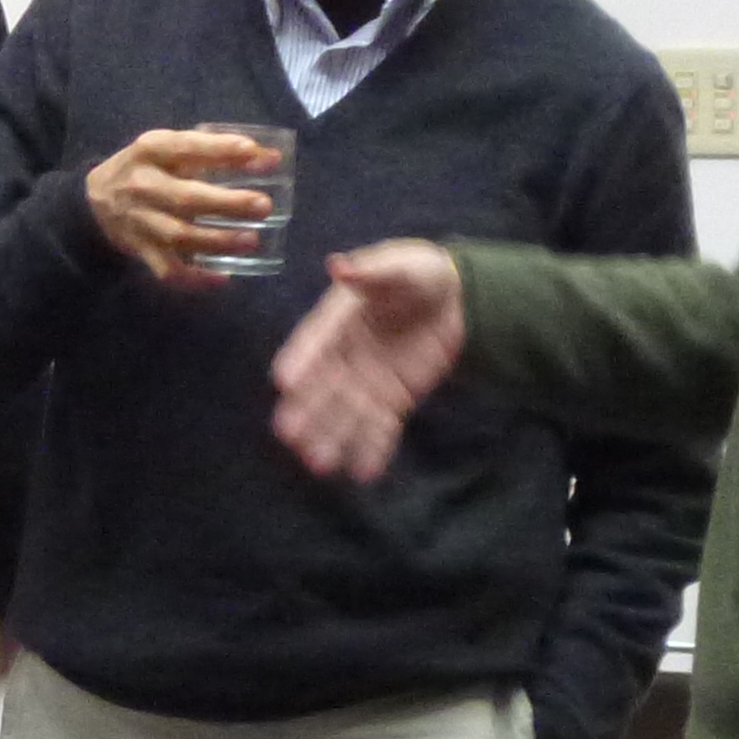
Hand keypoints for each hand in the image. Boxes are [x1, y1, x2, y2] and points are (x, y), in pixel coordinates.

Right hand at [85, 128, 281, 286]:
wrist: (95, 200)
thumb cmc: (146, 168)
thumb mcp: (169, 149)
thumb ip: (214, 152)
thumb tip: (270, 157)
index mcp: (151, 150)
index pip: (186, 146)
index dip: (219, 148)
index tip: (252, 150)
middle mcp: (143, 185)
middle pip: (187, 198)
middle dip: (228, 203)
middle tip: (263, 205)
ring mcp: (141, 221)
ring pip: (181, 236)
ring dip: (218, 241)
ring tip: (252, 240)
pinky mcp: (141, 250)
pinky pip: (168, 269)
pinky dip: (196, 278)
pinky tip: (222, 277)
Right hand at [269, 242, 465, 481]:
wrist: (455, 297)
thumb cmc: (418, 273)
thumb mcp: (400, 265)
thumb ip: (372, 271)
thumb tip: (338, 266)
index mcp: (338, 319)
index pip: (315, 340)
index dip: (300, 359)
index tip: (283, 381)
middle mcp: (344, 354)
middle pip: (321, 386)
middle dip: (307, 411)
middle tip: (290, 436)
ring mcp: (366, 380)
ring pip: (345, 413)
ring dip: (332, 438)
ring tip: (320, 465)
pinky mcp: (392, 399)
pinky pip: (381, 427)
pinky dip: (374, 449)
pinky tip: (365, 473)